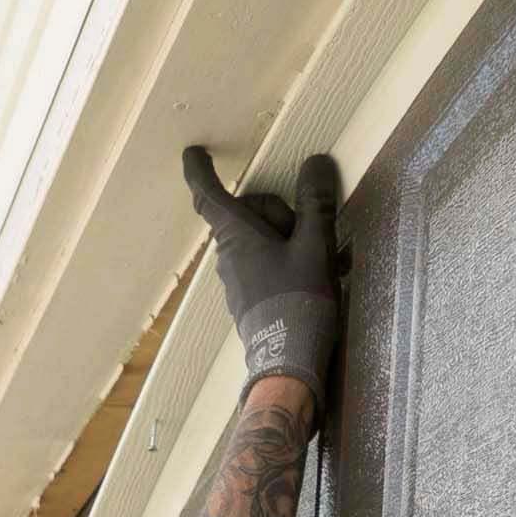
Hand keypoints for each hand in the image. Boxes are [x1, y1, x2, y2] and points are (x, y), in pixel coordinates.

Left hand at [182, 147, 343, 418]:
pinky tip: (316, 278)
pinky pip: (265, 264)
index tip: (194, 153)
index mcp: (235, 236)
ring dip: (287, 239)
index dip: (200, 171)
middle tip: (306, 234)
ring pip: (258, 239)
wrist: (290, 364)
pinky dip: (287, 261)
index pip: (208, 195)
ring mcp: (236, 279)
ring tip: (322, 259)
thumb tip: (315, 162)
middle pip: (247, 213)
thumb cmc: (298, 301)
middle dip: (277, 212)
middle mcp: (227, 255)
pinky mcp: (248, 299)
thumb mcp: (316, 246)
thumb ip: (316, 203)